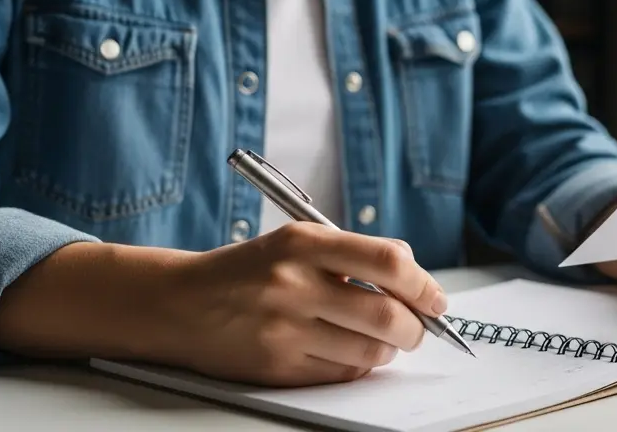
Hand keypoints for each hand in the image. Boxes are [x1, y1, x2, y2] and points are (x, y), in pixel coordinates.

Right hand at [165, 224, 446, 386]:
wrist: (180, 303)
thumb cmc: (250, 271)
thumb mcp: (297, 242)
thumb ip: (353, 254)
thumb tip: (413, 274)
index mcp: (305, 243)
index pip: (388, 262)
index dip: (423, 284)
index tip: (436, 299)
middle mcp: (294, 283)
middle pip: (386, 315)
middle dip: (415, 328)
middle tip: (418, 329)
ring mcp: (284, 328)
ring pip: (368, 351)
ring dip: (388, 350)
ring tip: (383, 341)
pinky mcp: (276, 366)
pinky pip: (340, 373)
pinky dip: (357, 365)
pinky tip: (349, 352)